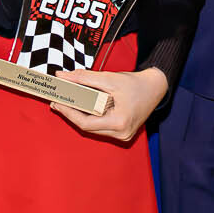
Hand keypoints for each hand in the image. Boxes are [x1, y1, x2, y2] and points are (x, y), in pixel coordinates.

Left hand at [54, 67, 168, 141]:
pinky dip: (90, 117)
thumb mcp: (109, 78)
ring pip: (93, 128)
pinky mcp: (122, 133)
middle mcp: (121, 134)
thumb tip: (63, 77)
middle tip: (58, 101)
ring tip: (67, 102)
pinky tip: (81, 108)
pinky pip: (100, 127)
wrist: (155, 87)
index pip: (85, 123)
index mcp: (120, 122)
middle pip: (88, 127)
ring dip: (79, 115)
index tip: (57, 102)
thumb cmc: (136, 83)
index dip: (68, 112)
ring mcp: (122, 135)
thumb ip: (84, 78)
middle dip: (71, 113)